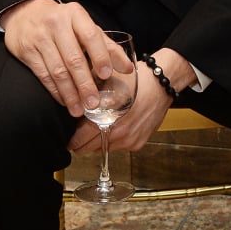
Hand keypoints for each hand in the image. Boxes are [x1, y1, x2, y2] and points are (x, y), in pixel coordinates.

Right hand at [0, 0, 133, 116]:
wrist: (26, 14)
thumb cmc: (64, 24)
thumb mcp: (86, 27)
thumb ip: (108, 47)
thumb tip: (129, 68)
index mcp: (76, 15)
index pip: (91, 36)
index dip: (100, 56)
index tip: (107, 75)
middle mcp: (57, 24)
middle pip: (73, 58)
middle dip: (85, 84)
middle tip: (93, 103)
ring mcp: (40, 38)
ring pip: (57, 70)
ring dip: (70, 93)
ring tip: (79, 109)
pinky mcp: (27, 51)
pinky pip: (43, 75)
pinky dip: (55, 91)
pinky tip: (64, 101)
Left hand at [69, 48, 194, 153]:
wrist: (161, 84)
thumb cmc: (136, 80)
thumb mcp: (106, 81)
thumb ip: (88, 95)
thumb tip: (71, 105)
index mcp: (108, 116)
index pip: (80, 139)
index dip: (72, 139)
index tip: (69, 137)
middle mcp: (119, 131)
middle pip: (89, 149)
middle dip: (82, 142)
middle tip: (81, 134)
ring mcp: (129, 139)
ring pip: (103, 149)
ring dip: (99, 141)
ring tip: (101, 125)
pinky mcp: (138, 143)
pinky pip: (118, 147)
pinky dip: (114, 140)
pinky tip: (117, 126)